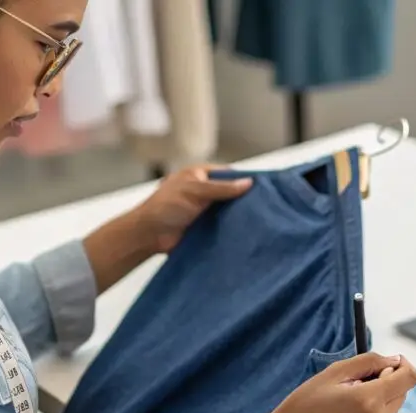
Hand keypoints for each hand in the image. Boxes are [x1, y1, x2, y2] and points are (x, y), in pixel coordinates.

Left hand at [135, 164, 252, 253]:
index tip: (262, 187)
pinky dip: (232, 231)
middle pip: (230, 194)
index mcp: (199, 176)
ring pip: (228, 212)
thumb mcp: (196, 190)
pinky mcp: (205, 230)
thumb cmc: (166, 206)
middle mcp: (204, 193)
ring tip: (262, 221)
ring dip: (239, 217)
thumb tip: (249, 183)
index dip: (243, 179)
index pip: (227, 174)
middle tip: (266, 207)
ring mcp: (204, 212)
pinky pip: (223, 228)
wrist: (149, 235)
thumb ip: (223, 188)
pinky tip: (248, 234)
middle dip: (244, 200)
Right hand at [261, 352, 415, 412]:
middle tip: (354, 386)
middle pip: (401, 393)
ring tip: (348, 406)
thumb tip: (395, 361)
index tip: (388, 365)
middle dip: (386, 384)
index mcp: (368, 400)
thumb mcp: (334, 372)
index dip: (402, 366)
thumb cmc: (306, 404)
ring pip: (393, 409)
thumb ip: (369, 362)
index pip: (409, 378)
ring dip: (379, 401)